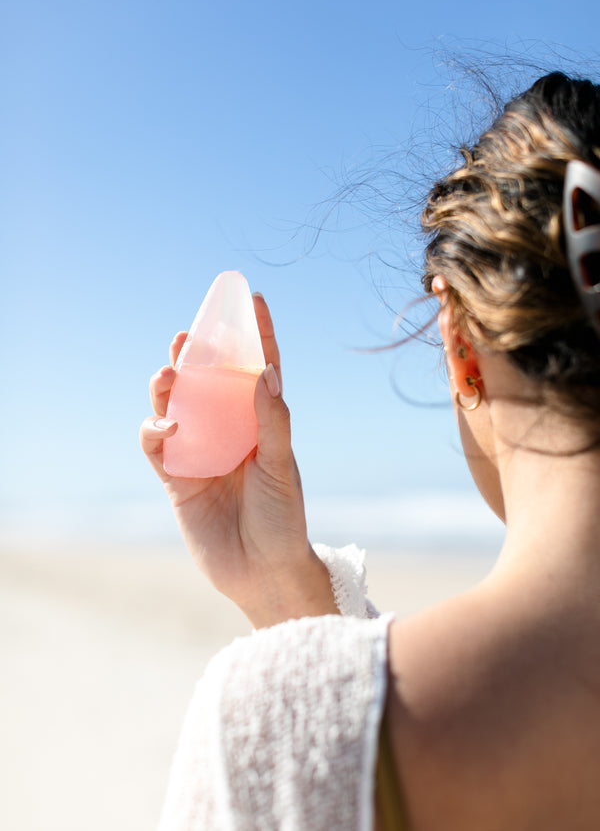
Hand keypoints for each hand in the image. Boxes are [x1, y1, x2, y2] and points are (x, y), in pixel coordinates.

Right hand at [140, 293, 335, 627]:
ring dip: (168, 388)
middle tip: (187, 337)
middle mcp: (229, 432)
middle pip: (208, 383)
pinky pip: (158, 446)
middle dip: (196, 357)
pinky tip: (166, 426)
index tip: (252, 299)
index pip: (258, 370)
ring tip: (169, 373)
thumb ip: (273, 421)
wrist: (263, 573)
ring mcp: (201, 453)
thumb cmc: (283, 519)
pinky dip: (155, 431)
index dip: (255, 335)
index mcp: (261, 424)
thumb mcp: (281, 467)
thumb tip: (266, 372)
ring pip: (176, 407)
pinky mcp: (177, 478)